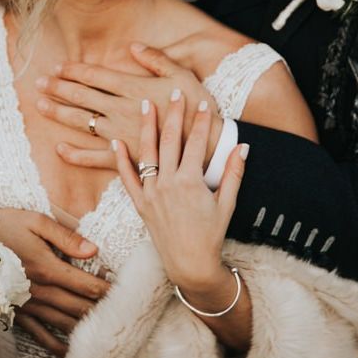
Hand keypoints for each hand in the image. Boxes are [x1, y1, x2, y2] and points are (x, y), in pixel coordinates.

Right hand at [0, 208, 109, 357]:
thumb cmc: (5, 226)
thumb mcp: (35, 222)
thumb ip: (65, 238)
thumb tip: (93, 250)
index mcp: (46, 266)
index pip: (85, 284)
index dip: (107, 290)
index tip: (125, 291)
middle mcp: (38, 290)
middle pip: (78, 306)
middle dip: (102, 310)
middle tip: (124, 314)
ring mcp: (27, 304)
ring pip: (63, 322)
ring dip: (85, 328)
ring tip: (107, 332)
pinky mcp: (16, 311)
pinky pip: (39, 334)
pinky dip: (56, 344)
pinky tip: (70, 350)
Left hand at [36, 42, 219, 169]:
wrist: (207, 147)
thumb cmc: (196, 109)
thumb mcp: (182, 75)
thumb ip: (156, 59)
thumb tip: (132, 46)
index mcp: (133, 89)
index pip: (96, 77)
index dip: (74, 71)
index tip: (58, 67)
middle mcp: (121, 111)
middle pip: (83, 96)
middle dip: (59, 87)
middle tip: (39, 82)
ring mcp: (120, 135)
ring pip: (82, 122)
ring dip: (59, 113)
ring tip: (41, 105)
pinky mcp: (124, 157)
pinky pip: (93, 157)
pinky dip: (75, 155)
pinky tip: (59, 148)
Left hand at [112, 90, 247, 291]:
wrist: (190, 265)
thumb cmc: (211, 235)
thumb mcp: (227, 204)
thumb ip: (233, 173)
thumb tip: (242, 146)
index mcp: (190, 182)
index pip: (196, 143)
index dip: (201, 121)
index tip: (203, 103)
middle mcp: (168, 184)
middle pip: (170, 140)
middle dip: (173, 114)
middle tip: (175, 93)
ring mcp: (151, 193)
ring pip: (146, 153)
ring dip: (146, 127)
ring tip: (145, 104)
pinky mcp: (140, 204)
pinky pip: (126, 178)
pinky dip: (120, 160)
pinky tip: (115, 141)